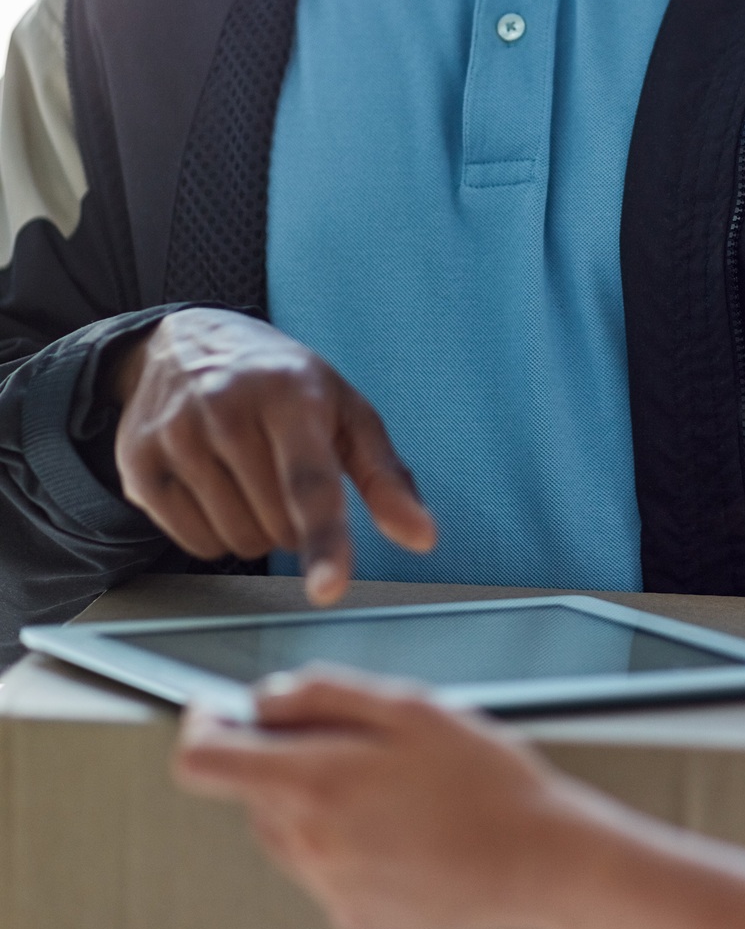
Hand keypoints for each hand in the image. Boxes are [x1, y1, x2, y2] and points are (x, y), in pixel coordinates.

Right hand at [114, 309, 435, 602]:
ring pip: (235, 540)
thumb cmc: (282, 381)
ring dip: (255, 528)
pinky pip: (193, 541)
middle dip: (292, 520)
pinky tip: (214, 485)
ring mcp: (175, 434)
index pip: (310, 481)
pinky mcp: (138, 462)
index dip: (325, 540)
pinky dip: (214, 531)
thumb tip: (422, 537)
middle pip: (276, 525)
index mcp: (290, 392)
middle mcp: (226, 407)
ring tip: (248, 473)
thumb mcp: (345, 410)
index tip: (328, 587)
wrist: (188, 341)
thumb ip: (385, 477)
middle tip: (283, 472)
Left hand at [173, 668, 565, 928]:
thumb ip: (327, 693)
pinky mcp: (353, 917)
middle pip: (251, 791)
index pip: (203, 761)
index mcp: (315, 784)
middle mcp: (309, 845)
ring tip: (392, 786)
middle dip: (283, 756)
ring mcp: (329, 888)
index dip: (204, 725)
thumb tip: (267, 696)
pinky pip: (323, 867)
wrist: (541, 861)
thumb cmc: (487, 779)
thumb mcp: (412, 706)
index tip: (220, 709)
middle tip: (356, 739)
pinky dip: (346, 841)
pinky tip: (404, 827)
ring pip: (285, 829)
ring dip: (315, 800)